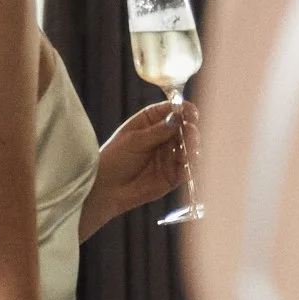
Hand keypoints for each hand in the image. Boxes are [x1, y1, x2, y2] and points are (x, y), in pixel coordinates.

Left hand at [94, 99, 197, 223]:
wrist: (106, 189)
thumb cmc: (114, 160)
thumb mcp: (134, 141)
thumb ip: (157, 131)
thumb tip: (178, 118)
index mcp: (151, 121)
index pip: (172, 110)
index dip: (184, 110)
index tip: (191, 113)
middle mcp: (163, 136)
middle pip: (185, 128)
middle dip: (190, 130)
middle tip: (190, 133)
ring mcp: (169, 156)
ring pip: (189, 148)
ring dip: (193, 148)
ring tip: (189, 150)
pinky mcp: (173, 175)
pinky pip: (188, 169)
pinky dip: (192, 166)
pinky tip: (188, 165)